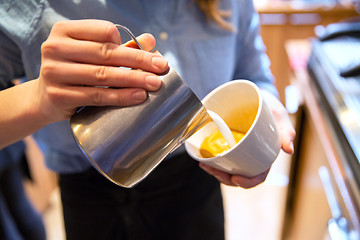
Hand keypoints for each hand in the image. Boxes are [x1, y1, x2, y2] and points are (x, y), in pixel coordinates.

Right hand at [34, 19, 168, 122]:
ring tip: (155, 83)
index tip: (150, 52)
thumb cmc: (74, 70)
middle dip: (139, 61)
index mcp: (64, 31)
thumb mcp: (92, 54)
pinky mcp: (59, 95)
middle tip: (161, 67)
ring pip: (102, 75)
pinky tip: (138, 96)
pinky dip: (121, 97)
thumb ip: (120, 48)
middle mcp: (55, 48)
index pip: (103, 30)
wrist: (45, 97)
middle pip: (106, 53)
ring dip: (133, 79)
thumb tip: (151, 40)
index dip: (128, 41)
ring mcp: (54, 72)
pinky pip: (97, 96)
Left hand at [199, 90, 295, 187]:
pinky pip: (220, 159)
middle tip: (214, 170)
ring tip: (205, 165)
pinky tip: (203, 160)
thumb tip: (289, 150)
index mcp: (265, 155)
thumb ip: (286, 130)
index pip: (258, 176)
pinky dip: (212, 162)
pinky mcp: (227, 146)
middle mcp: (251, 157)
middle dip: (225, 178)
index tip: (235, 177)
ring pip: (227, 170)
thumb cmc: (270, 106)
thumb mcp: (279, 115)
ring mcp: (238, 152)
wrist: (254, 94)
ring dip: (216, 172)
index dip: (248, 182)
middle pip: (239, 177)